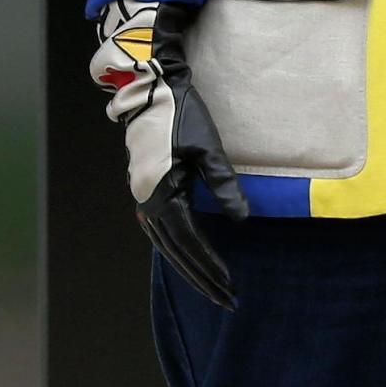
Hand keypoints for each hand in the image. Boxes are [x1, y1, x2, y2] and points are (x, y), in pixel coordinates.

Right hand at [91, 0, 248, 307]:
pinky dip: (175, 247)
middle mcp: (147, 201)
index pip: (189, 243)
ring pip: (165, 243)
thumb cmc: (184, 113)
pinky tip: (189, 254)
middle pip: (175, 251)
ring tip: (212, 285)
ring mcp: (142, 195)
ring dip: (188, 266)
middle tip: (227, 300)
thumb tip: (243, 220)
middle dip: (201, 277)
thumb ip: (223, 185)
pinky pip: (160, 228)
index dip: (210, 267)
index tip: (230, 287)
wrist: (154, 86)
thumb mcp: (208, 147)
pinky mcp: (145, 188)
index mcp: (161, 193)